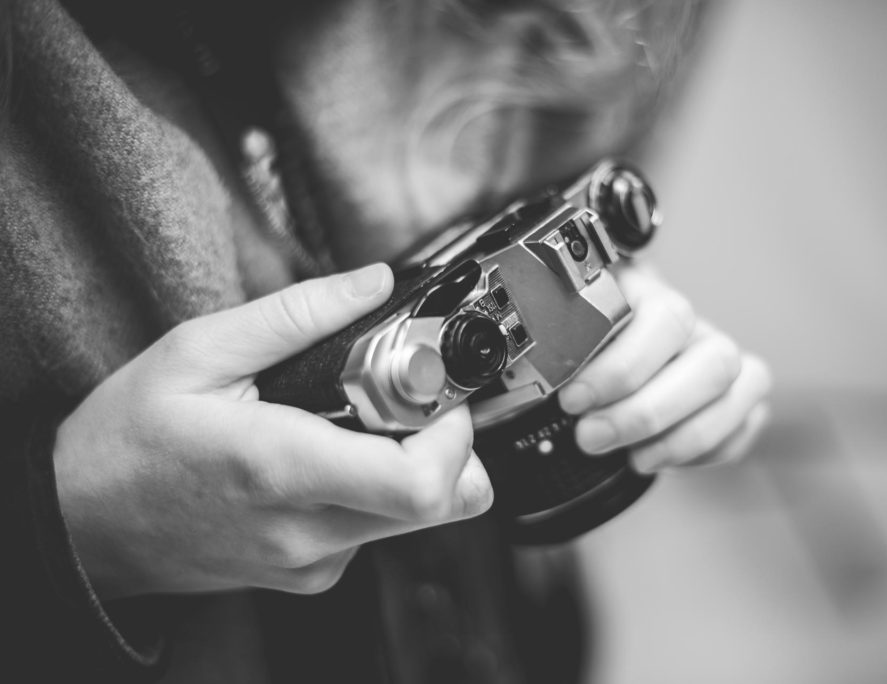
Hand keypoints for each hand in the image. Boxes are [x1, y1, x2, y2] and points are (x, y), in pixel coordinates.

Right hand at [54, 264, 492, 599]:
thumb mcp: (199, 351)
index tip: (436, 390)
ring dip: (414, 462)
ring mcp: (310, 562)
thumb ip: (299, 315)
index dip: (454, 433)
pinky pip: (377, 531)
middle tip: (410, 398)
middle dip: (450, 442)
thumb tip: (374, 284)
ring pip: (418, 520)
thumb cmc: (127, 440)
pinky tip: (328, 457)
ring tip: (357, 421)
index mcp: (282, 470)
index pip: (419, 482)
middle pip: (441, 504)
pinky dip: (376, 489)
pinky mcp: (309, 576)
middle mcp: (306, 531)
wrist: (79, 523)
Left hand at [559, 261, 771, 472]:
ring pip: (736, 388)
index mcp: (647, 292)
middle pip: (713, 360)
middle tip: (592, 438)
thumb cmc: (572, 342)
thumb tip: (526, 377)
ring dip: (681, 436)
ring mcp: (719, 356)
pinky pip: (744, 423)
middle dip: (649, 412)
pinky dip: (704, 451)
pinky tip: (655, 456)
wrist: (597, 348)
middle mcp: (693, 322)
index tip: (574, 401)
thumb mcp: (554, 335)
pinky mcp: (738, 395)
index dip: (623, 368)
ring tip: (631, 457)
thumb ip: (550, 349)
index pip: (666, 316)